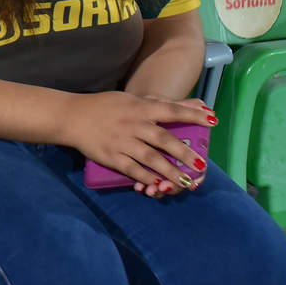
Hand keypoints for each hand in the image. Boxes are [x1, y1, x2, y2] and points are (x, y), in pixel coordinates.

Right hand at [64, 92, 214, 197]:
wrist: (72, 116)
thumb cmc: (106, 106)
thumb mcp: (134, 99)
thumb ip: (165, 103)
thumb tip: (198, 105)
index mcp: (140, 108)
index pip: (170, 110)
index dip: (192, 115)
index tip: (213, 121)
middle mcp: (133, 124)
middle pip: (163, 139)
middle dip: (184, 153)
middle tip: (201, 165)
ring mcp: (121, 142)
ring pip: (150, 159)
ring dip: (170, 171)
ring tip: (187, 182)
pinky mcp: (111, 157)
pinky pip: (132, 170)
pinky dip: (147, 178)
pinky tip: (159, 184)